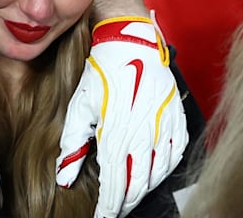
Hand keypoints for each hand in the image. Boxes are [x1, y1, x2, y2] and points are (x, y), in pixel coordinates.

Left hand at [56, 16, 187, 217]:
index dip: (109, 205)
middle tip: (115, 209)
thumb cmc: (102, 73)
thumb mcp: (80, 106)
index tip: (102, 216)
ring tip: (130, 195)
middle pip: (138, 183)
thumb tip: (65, 178)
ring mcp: (164, 126)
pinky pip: (176, 155)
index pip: (115, 182)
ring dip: (144, 188)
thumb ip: (72, 145)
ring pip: (158, 173)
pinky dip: (165, 170)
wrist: (131, 42)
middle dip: (125, 201)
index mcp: (117, 132)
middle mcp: (144, 133)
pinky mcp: (177, 119)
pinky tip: (154, 174)